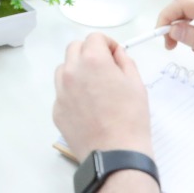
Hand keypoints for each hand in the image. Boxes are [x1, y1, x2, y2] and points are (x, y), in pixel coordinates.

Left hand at [52, 34, 152, 160]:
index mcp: (92, 61)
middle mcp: (71, 72)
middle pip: (75, 48)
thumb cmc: (131, 119)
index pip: (94, 38)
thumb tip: (116, 54)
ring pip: (64, 69)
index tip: (115, 55)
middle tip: (105, 68)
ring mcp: (60, 91)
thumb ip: (124, 62)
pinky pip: (62, 92)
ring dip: (77, 70)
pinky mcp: (56, 110)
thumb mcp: (136, 84)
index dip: (107, 44)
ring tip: (94, 88)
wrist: (115, 154)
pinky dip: (72, 93)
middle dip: (90, 52)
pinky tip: (88, 108)